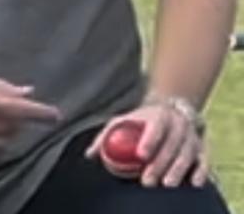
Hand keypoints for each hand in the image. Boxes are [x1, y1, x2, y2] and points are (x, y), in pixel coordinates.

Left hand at [85, 99, 210, 187]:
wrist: (172, 110)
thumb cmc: (142, 119)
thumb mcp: (124, 120)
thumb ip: (107, 136)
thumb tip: (89, 154)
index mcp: (159, 114)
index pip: (156, 127)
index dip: (150, 140)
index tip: (141, 155)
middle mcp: (178, 123)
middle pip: (171, 144)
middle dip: (160, 163)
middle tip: (148, 181)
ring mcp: (192, 135)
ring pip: (187, 153)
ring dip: (178, 170)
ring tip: (167, 184)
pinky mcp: (202, 147)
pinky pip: (204, 159)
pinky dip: (201, 171)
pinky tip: (195, 183)